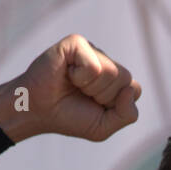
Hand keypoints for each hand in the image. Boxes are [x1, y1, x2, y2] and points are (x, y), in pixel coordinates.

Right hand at [0, 34, 140, 142]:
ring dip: (90, 88)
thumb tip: (130, 89)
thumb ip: (127, 115)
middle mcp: (106, 61)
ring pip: (111, 72)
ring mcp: (92, 50)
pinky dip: (79, 77)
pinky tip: (66, 74)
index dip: (114, 104)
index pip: (134, 89)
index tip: (94, 105)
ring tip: (73, 85)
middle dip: (102, 96)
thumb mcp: (103, 127)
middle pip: (125, 79)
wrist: (35, 111)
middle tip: (80, 95)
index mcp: (116, 79)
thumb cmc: (69, 117)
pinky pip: (93, 65)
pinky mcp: (76, 42)